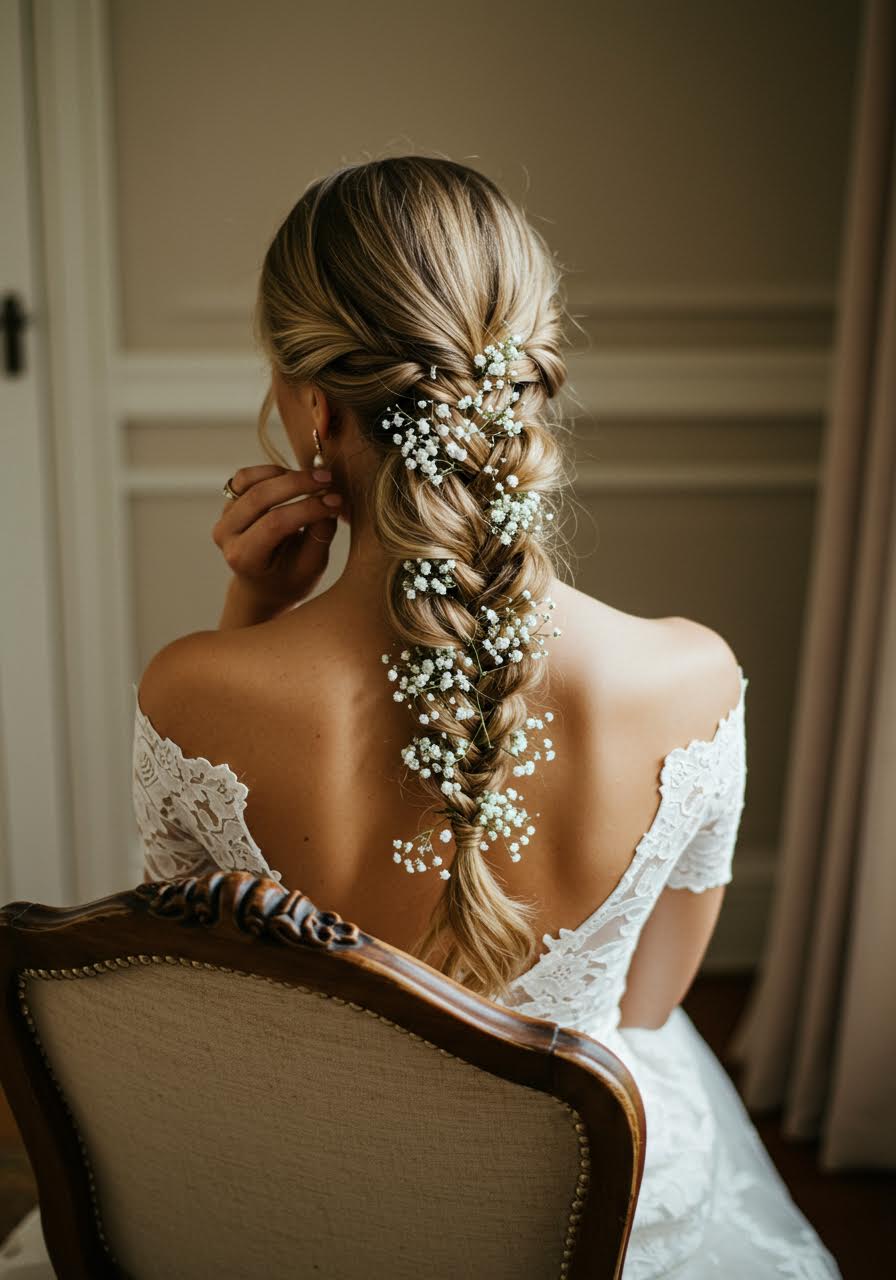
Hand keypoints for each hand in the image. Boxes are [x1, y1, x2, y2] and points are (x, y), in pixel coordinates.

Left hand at [213, 465, 341, 613]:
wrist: (263, 586)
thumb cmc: (289, 580)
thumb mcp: (311, 568)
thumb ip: (319, 536)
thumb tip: (330, 500)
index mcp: (244, 558)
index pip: (275, 524)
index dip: (308, 508)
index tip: (336, 501)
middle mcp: (227, 535)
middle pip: (260, 496)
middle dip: (299, 483)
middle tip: (329, 480)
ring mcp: (225, 516)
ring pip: (251, 481)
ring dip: (286, 474)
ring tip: (315, 480)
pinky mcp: (229, 502)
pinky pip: (246, 477)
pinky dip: (272, 471)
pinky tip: (295, 477)